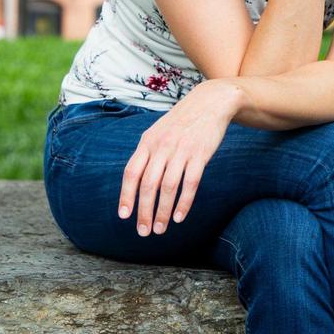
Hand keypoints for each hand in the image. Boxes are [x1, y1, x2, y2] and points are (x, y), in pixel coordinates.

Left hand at [118, 80, 238, 235]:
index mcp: (147, 142)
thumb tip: (135, 182)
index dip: (126, 196)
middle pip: (148, 184)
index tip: (124, 216)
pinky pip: (190, 183)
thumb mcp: (158, 132)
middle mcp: (162, 146)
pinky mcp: (200, 154)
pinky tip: (179, 216)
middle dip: (144, 211)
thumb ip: (147, 154)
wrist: (210, 101)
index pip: (131, 173)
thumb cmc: (182, 121)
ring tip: (160, 229)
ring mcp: (181, 150)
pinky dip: (183, 203)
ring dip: (162, 211)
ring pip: (168, 187)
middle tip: (143, 232)